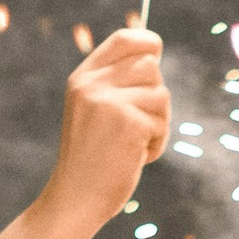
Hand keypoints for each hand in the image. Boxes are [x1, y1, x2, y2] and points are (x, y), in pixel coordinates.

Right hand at [45, 26, 171, 232]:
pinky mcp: (128, 122)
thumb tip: (154, 57)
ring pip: (161, 95)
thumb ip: (115, 84)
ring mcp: (109, 102)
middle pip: (151, 67)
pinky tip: (136, 158)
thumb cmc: (92, 160)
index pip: (124, 39)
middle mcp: (93, 84)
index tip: (157, 54)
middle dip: (155, 98)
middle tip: (141, 126)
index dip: (148, 43)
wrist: (76, 199)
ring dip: (158, 124)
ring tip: (136, 145)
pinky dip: (157, 144)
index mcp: (83, 77)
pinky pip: (162, 122)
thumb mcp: (94, 113)